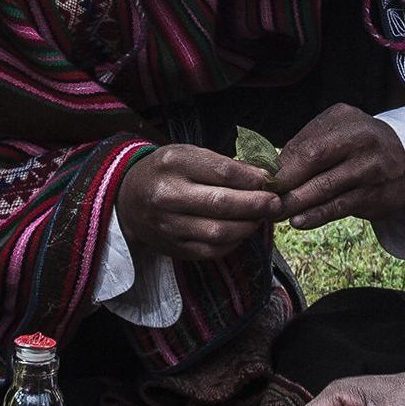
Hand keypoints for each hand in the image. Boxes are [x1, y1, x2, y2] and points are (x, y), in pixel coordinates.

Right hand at [114, 143, 282, 264]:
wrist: (128, 199)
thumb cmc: (166, 172)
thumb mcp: (188, 155)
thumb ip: (223, 165)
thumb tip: (263, 178)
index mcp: (174, 164)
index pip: (223, 172)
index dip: (253, 179)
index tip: (270, 181)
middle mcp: (168, 195)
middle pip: (222, 203)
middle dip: (256, 204)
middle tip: (275, 203)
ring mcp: (169, 225)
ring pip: (219, 232)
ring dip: (248, 226)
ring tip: (260, 218)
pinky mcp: (174, 248)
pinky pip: (211, 251)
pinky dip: (233, 243)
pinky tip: (242, 231)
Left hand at [273, 103, 404, 229]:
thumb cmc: (358, 144)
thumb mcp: (336, 130)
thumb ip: (305, 144)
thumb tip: (267, 166)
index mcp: (347, 120)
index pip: (307, 144)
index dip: (281, 165)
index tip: (261, 180)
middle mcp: (363, 141)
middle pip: (315, 163)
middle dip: (284, 183)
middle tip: (263, 199)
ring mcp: (372, 169)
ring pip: (326, 188)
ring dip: (296, 203)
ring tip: (275, 213)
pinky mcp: (377, 195)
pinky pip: (341, 207)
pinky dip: (317, 216)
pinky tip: (299, 221)